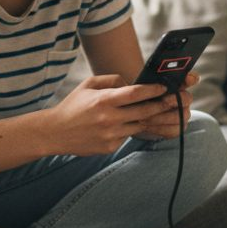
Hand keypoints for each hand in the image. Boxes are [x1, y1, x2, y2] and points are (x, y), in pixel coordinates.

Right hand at [39, 75, 174, 154]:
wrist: (55, 132)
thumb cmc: (73, 105)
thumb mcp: (88, 84)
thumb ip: (112, 80)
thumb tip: (131, 83)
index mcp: (103, 100)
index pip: (135, 93)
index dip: (152, 90)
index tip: (163, 87)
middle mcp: (108, 118)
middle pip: (144, 111)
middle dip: (160, 105)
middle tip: (171, 101)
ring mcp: (110, 135)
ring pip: (139, 126)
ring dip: (147, 119)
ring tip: (155, 112)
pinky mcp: (110, 147)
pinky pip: (127, 136)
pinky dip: (129, 129)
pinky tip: (125, 125)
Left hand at [133, 72, 197, 140]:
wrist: (133, 117)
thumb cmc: (137, 98)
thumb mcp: (138, 87)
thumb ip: (142, 81)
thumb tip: (130, 72)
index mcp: (175, 84)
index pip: (189, 78)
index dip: (191, 78)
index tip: (189, 78)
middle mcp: (182, 98)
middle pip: (187, 98)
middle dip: (175, 99)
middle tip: (163, 100)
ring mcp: (182, 114)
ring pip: (180, 116)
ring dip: (161, 117)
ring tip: (143, 118)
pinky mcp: (177, 128)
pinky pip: (174, 130)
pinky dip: (159, 128)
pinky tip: (146, 126)